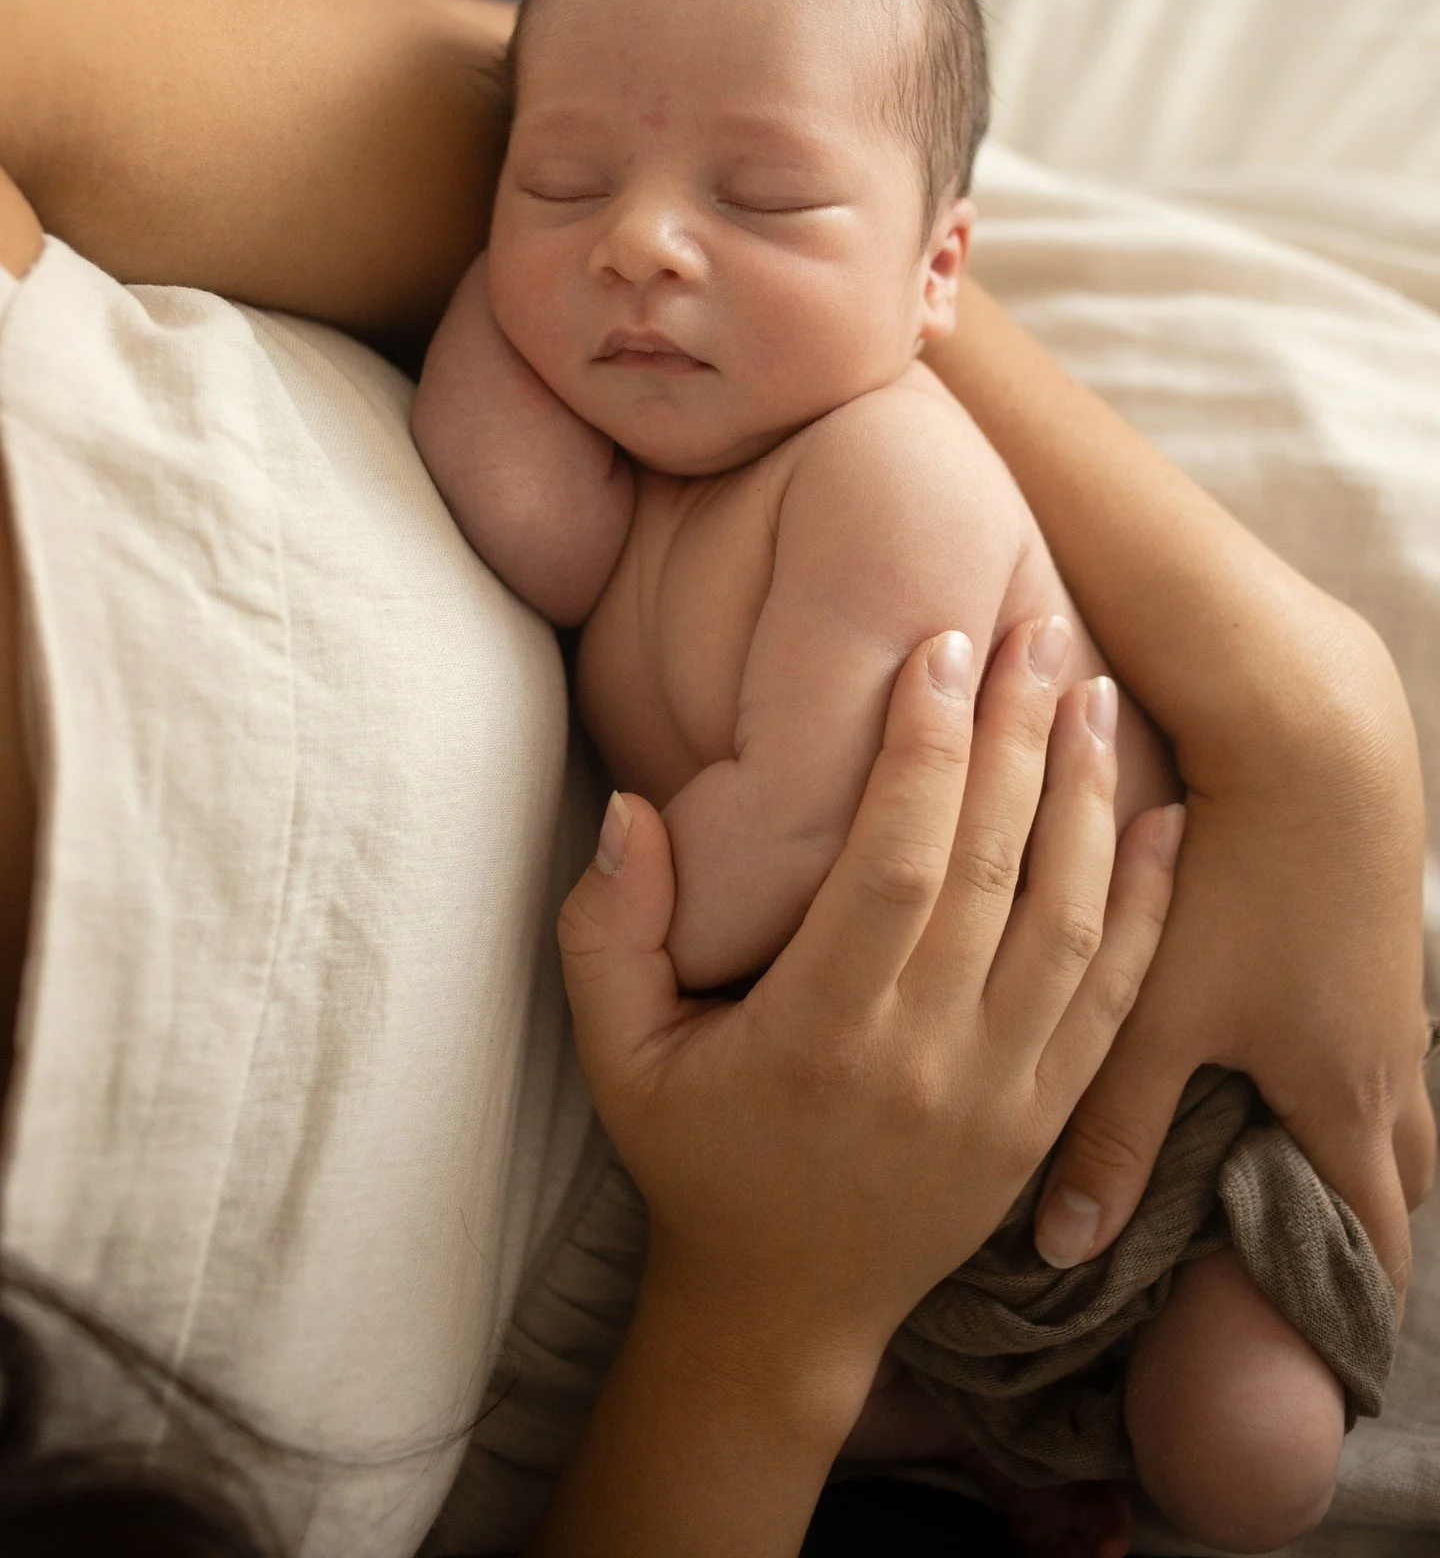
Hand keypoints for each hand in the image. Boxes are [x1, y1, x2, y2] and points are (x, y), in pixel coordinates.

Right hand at [558, 619, 1180, 1402]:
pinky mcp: (1045, 1117)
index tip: (938, 649)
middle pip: (994, 871)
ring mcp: (1000, 1095)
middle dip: (1019, 737)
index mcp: (817, 1037)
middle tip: (1037, 624)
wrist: (783, 1308)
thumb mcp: (616, 1055)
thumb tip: (634, 811)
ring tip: (1091, 687)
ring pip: (1067, 921)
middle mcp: (924, 1062)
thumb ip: (608, 931)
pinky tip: (1163, 820)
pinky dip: (1146, 907)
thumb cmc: (694, 1158)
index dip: (924, 750)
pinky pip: (1116, 1000)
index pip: (894, 865)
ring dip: (1087, 797)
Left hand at [1034, 661, 1436, 1291]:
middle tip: (1307, 1255)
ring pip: (1398, 1088)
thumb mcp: (1161, 1014)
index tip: (1326, 1352)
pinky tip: (1293, 1024)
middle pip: (1406, 1170)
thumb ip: (1113, 1130)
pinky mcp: (1381, 923)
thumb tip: (1067, 1248)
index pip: (1373, 1236)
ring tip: (1297, 1146)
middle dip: (1366, 1218)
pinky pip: (1383, 1017)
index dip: (1351, 1298)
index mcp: (1345, 1097)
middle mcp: (1392, 1053)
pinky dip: (1349, 1046)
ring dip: (1361, 1124)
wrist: (1314, 739)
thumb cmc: (1234, 885)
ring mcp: (1398, 986)